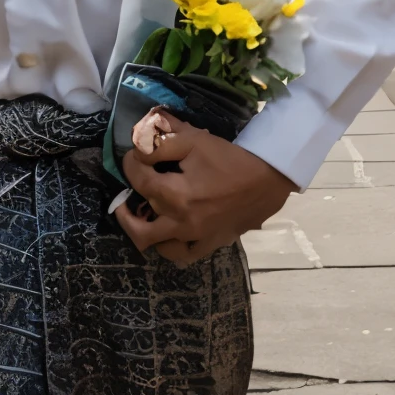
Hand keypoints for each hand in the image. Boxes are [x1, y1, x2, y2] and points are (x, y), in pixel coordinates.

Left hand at [114, 111, 294, 266]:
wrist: (267, 180)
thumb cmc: (229, 158)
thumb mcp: (193, 140)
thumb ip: (161, 140)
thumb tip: (137, 140)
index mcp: (175, 195)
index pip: (137, 180)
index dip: (129, 164)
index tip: (134, 155)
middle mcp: (180, 222)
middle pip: (137, 219)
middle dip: (128, 199)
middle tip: (131, 188)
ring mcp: (194, 237)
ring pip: (153, 244)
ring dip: (141, 228)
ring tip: (139, 213)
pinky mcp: (208, 244)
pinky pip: (180, 255)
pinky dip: (168, 246)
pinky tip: (166, 232)